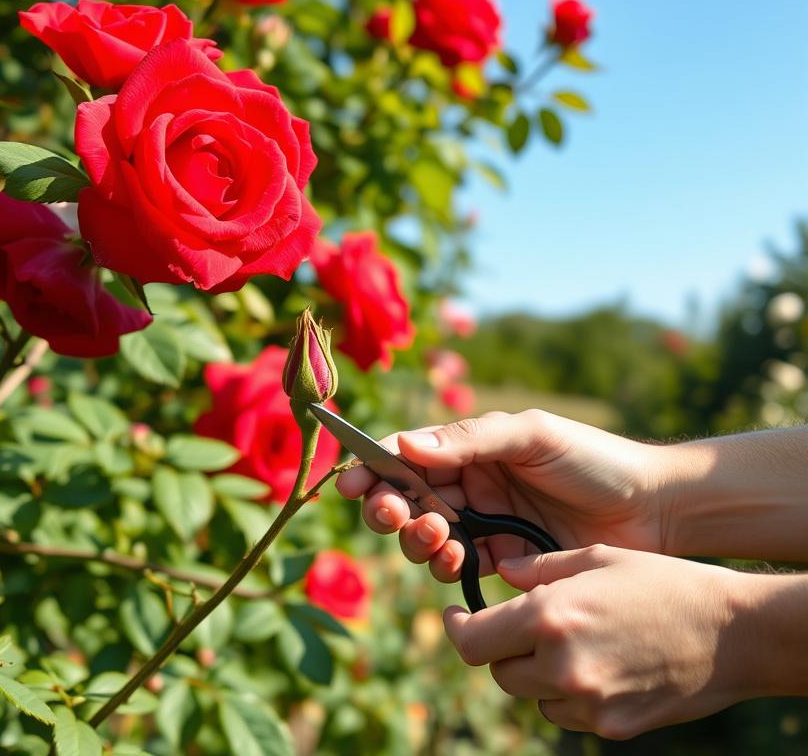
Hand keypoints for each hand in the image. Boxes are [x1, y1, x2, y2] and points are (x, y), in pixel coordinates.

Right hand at [336, 409, 670, 580]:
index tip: (349, 484)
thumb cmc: (595, 460)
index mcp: (472, 447)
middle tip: (393, 514)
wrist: (653, 509)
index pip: (409, 454)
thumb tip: (406, 445)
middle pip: (408, 497)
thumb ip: (469, 441)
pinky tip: (460, 561)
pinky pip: (459, 566)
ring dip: (418, 538)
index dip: (374, 467)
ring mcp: (485, 522)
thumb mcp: (532, 436)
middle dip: (390, 507)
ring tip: (440, 535)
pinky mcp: (503, 560)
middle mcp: (471, 483)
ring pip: (427, 535)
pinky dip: (448, 566)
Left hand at [445, 545, 748, 738]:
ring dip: (535, 672)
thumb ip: (539, 569)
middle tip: (520, 626)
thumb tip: (500, 574)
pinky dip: (567, 692)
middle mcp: (561, 665)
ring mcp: (587, 702)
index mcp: (550, 617)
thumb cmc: (663, 583)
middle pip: (498, 671)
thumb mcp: (598, 557)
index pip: (471, 642)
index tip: (456, 616)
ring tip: (572, 640)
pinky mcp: (610, 727)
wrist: (734, 633)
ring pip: (531, 694)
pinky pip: (566, 712)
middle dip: (500, 648)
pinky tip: (598, 664)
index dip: (455, 629)